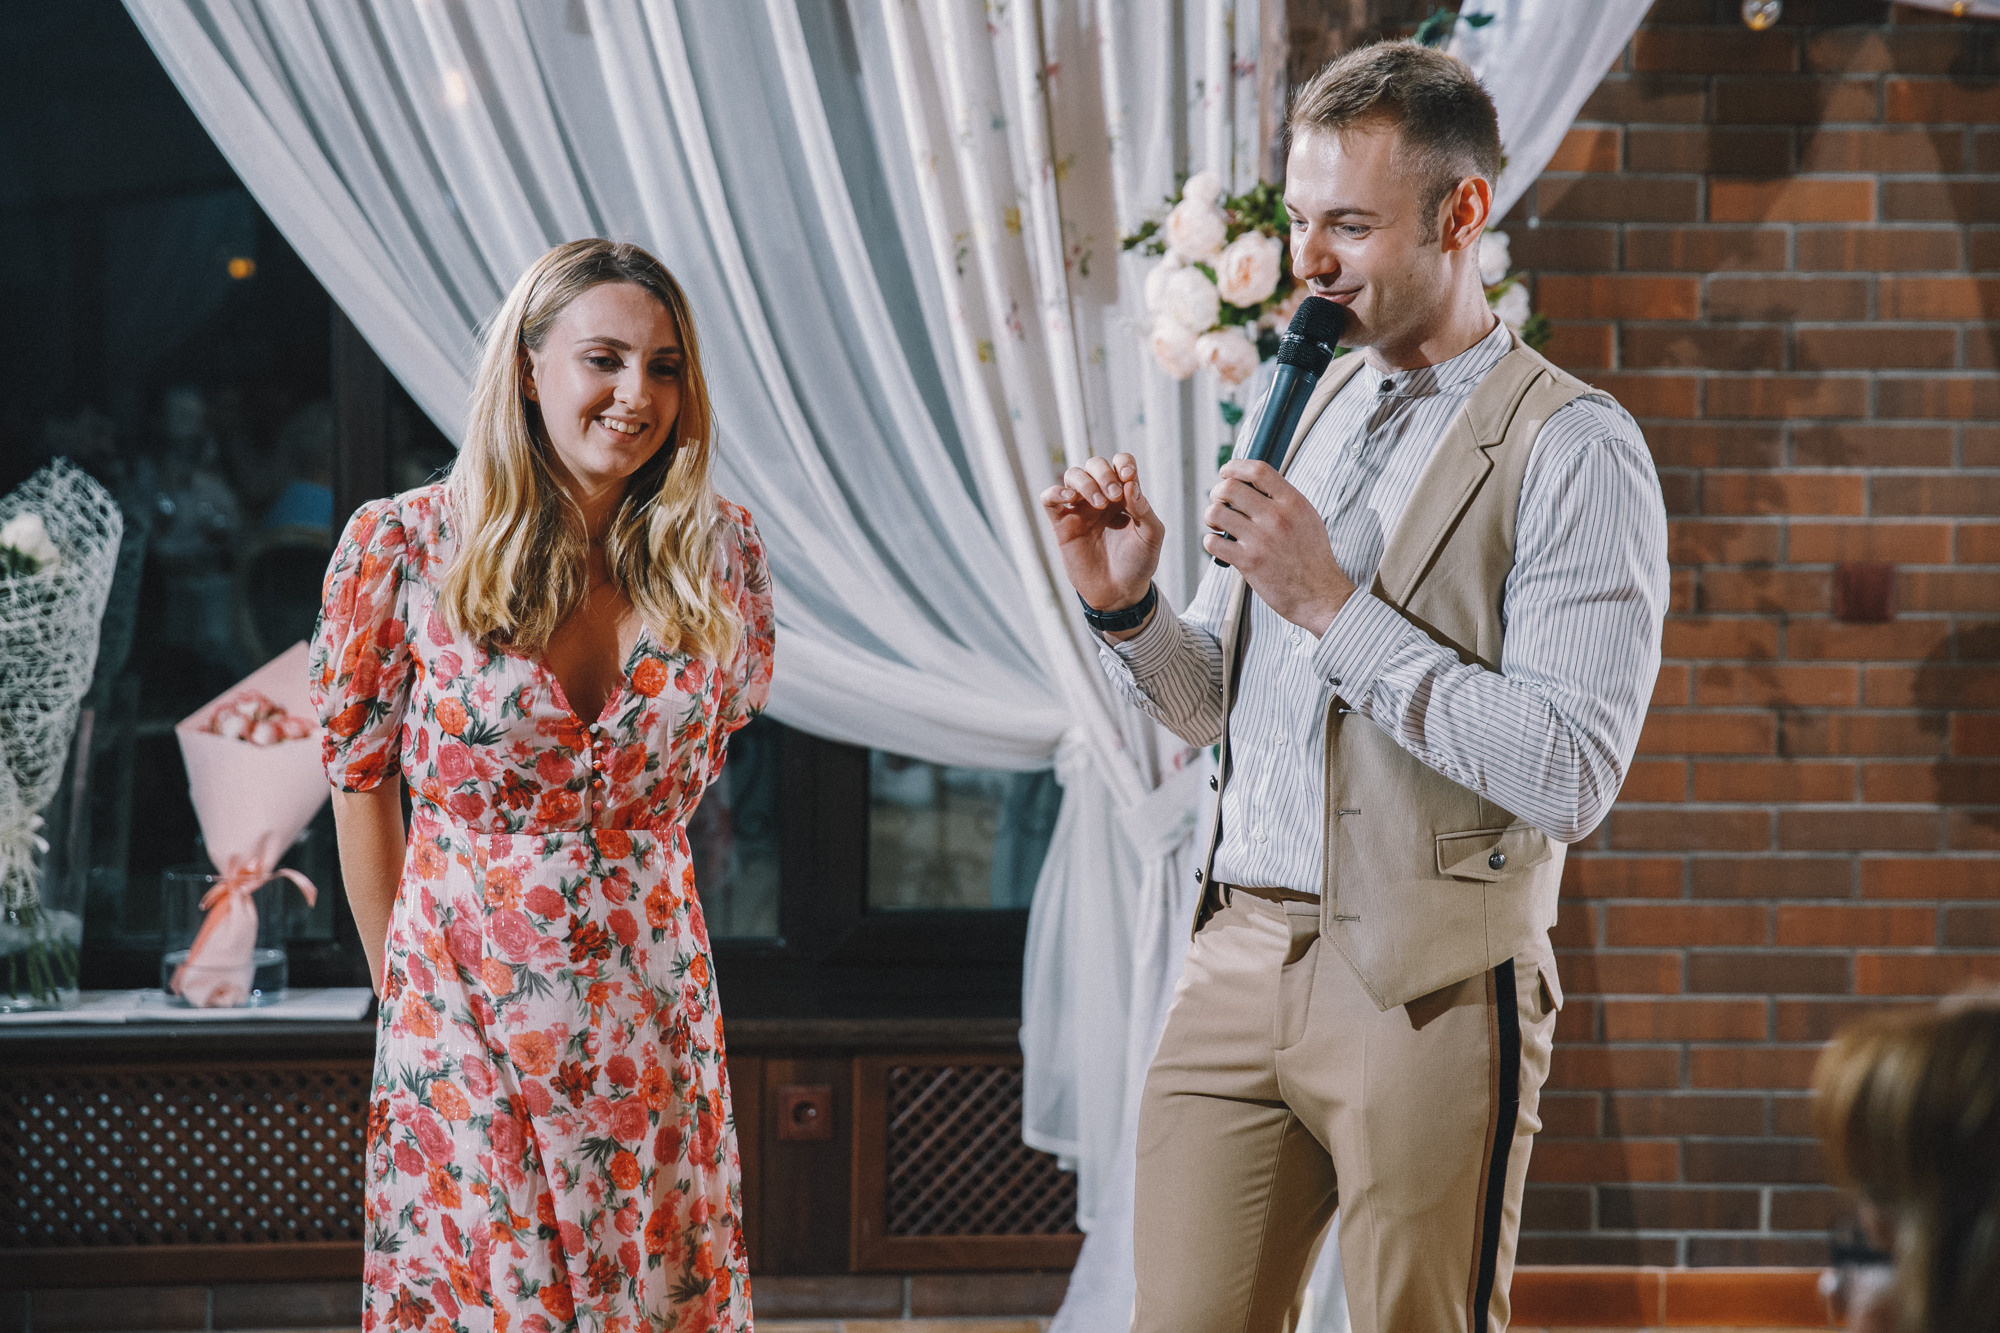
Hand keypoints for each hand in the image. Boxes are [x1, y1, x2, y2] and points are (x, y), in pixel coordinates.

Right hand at [1040, 452, 1164, 614]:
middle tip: (1113, 496)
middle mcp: (1101, 497)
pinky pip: (1049, 499)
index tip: (1128, 477)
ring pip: (1073, 476)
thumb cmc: (1138, 563)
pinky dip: (1055, 492)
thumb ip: (1144, 509)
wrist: (1120, 592)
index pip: (1120, 464)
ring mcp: (1080, 510)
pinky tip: (1069, 499)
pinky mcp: (1062, 525)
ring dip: (1085, 482)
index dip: (1123, 463)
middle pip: (1095, 465)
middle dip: (1104, 474)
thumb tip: (1129, 485)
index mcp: (1124, 496)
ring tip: (1098, 503)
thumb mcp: (1151, 536)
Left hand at [1202, 459, 1354, 634]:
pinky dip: (1210, 542)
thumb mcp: (1307, 518)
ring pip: (1216, 512)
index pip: (1257, 470)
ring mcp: (1261, 539)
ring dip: (1211, 517)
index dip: (1234, 467)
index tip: (1225, 473)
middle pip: (1230, 488)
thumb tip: (1255, 483)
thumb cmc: (1312, 557)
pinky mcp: (1249, 562)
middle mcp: (1276, 517)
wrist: (1321, 594)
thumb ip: (1283, 499)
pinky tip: (1220, 545)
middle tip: (1219, 503)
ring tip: (1218, 525)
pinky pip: (1213, 542)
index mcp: (1293, 502)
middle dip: (1217, 493)